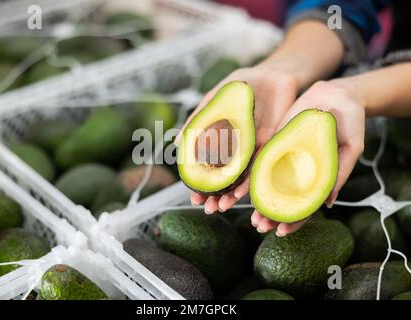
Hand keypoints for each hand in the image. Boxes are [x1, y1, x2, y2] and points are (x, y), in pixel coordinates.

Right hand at [176, 66, 298, 213]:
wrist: (272, 75)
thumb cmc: (240, 87)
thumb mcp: (215, 100)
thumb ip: (198, 119)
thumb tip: (176, 142)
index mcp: (221, 141)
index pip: (208, 168)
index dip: (201, 184)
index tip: (193, 198)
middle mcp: (236, 150)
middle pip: (224, 178)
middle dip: (215, 195)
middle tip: (206, 208)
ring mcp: (253, 150)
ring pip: (241, 177)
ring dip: (231, 194)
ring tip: (221, 207)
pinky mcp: (270, 146)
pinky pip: (259, 166)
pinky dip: (250, 180)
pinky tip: (242, 193)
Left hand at [251, 80, 365, 235]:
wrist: (337, 95)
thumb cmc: (350, 123)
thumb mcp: (351, 149)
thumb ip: (338, 173)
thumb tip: (327, 203)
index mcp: (316, 179)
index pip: (303, 206)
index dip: (293, 221)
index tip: (281, 232)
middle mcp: (297, 172)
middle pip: (281, 198)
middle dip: (268, 214)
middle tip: (257, 225)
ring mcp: (283, 158)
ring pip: (265, 182)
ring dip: (252, 196)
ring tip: (238, 208)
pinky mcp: (273, 141)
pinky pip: (257, 158)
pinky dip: (247, 171)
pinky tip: (235, 181)